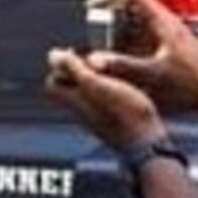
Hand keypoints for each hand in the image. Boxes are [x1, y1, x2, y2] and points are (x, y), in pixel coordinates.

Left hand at [39, 46, 160, 150]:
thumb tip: (51, 55)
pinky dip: (108, 92)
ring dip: (95, 81)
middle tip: (94, 62)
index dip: (60, 67)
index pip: (52, 83)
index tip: (76, 55)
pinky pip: (102, 104)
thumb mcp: (96, 84)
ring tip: (112, 72)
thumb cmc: (123, 112)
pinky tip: (124, 88)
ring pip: (86, 96)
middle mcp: (81, 113)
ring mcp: (96, 120)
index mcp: (75, 102)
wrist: (146, 143)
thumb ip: (74, 69)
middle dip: (77, 72)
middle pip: (68, 89)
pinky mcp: (111, 124)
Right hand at [79, 0, 197, 116]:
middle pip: (135, 6)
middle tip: (94, 25)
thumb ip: (122, 65)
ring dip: (120, 28)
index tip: (92, 5)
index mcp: (164, 22)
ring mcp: (170, 35)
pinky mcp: (172, 47)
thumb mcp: (153, 75)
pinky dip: (130, 41)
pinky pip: (146, 36)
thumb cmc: (192, 84)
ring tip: (103, 41)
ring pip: (140, 22)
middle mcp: (167, 24)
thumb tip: (95, 59)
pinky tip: (122, 57)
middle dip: (111, 14)